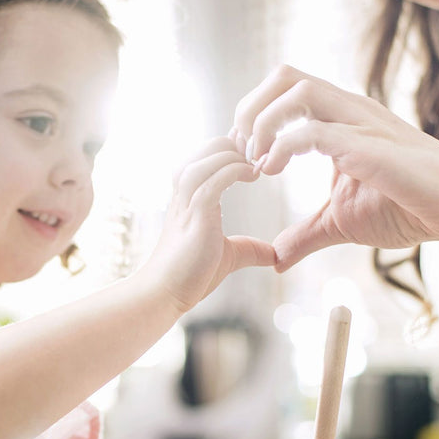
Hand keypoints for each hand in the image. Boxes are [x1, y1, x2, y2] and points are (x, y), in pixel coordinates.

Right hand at [141, 136, 275, 311]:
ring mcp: (187, 204)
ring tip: (254, 163)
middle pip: (203, 149)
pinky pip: (212, 180)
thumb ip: (248, 249)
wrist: (165, 294)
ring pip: (204, 160)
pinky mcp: (194, 216)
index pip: (207, 157)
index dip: (231, 147)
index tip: (256, 150)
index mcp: (191, 197)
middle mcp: (185, 195)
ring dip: (231, 155)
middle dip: (232, 144)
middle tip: (259, 155)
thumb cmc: (189, 275)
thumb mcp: (228, 257)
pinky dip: (233, 171)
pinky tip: (252, 174)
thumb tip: (274, 254)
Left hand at [230, 65, 438, 269]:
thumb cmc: (412, 209)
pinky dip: (283, 146)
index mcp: (341, 119)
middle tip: (241, 151)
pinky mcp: (372, 147)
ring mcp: (362, 123)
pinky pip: (316, 130)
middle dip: (250, 109)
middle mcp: (350, 110)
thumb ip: (308, 233)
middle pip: (285, 76)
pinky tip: (273, 170)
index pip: (285, 89)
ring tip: (257, 162)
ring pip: (297, 91)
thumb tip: (276, 257)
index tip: (242, 155)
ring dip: (263, 123)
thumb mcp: (343, 223)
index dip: (253, 115)